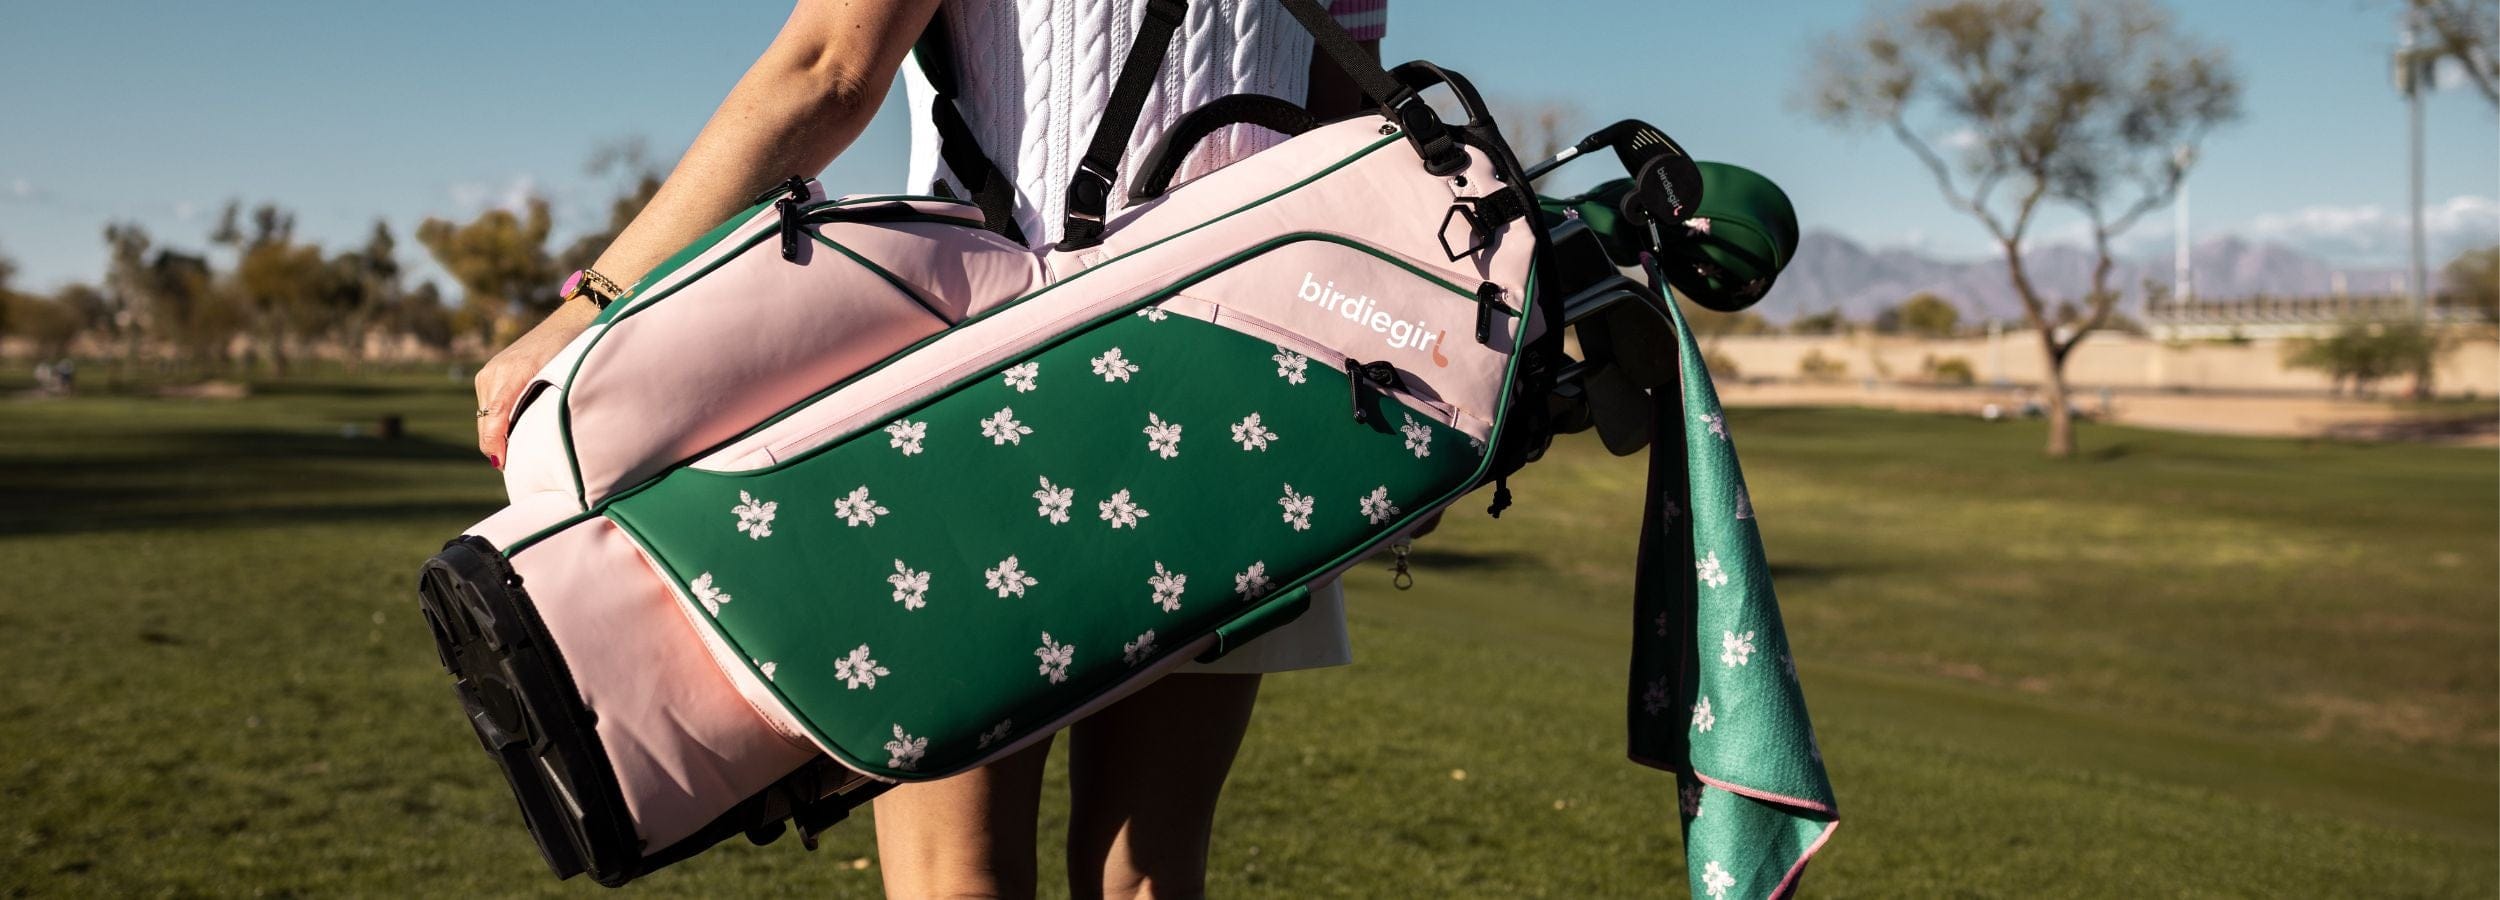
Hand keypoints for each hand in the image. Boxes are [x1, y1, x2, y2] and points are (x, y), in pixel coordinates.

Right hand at [474, 300, 598, 466]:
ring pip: (485, 416)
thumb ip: (547, 409)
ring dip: (495, 435)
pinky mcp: (489, 374)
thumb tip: (533, 440)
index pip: (495, 417)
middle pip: (486, 422)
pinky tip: (510, 433)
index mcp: (514, 374)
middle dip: (495, 446)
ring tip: (513, 453)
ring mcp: (489, 373)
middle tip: (512, 468)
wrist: (569, 323)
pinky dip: (496, 422)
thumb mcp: (564, 381)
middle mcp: (495, 373)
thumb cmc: (574, 354)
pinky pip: (488, 406)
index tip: (501, 463)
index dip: (495, 443)